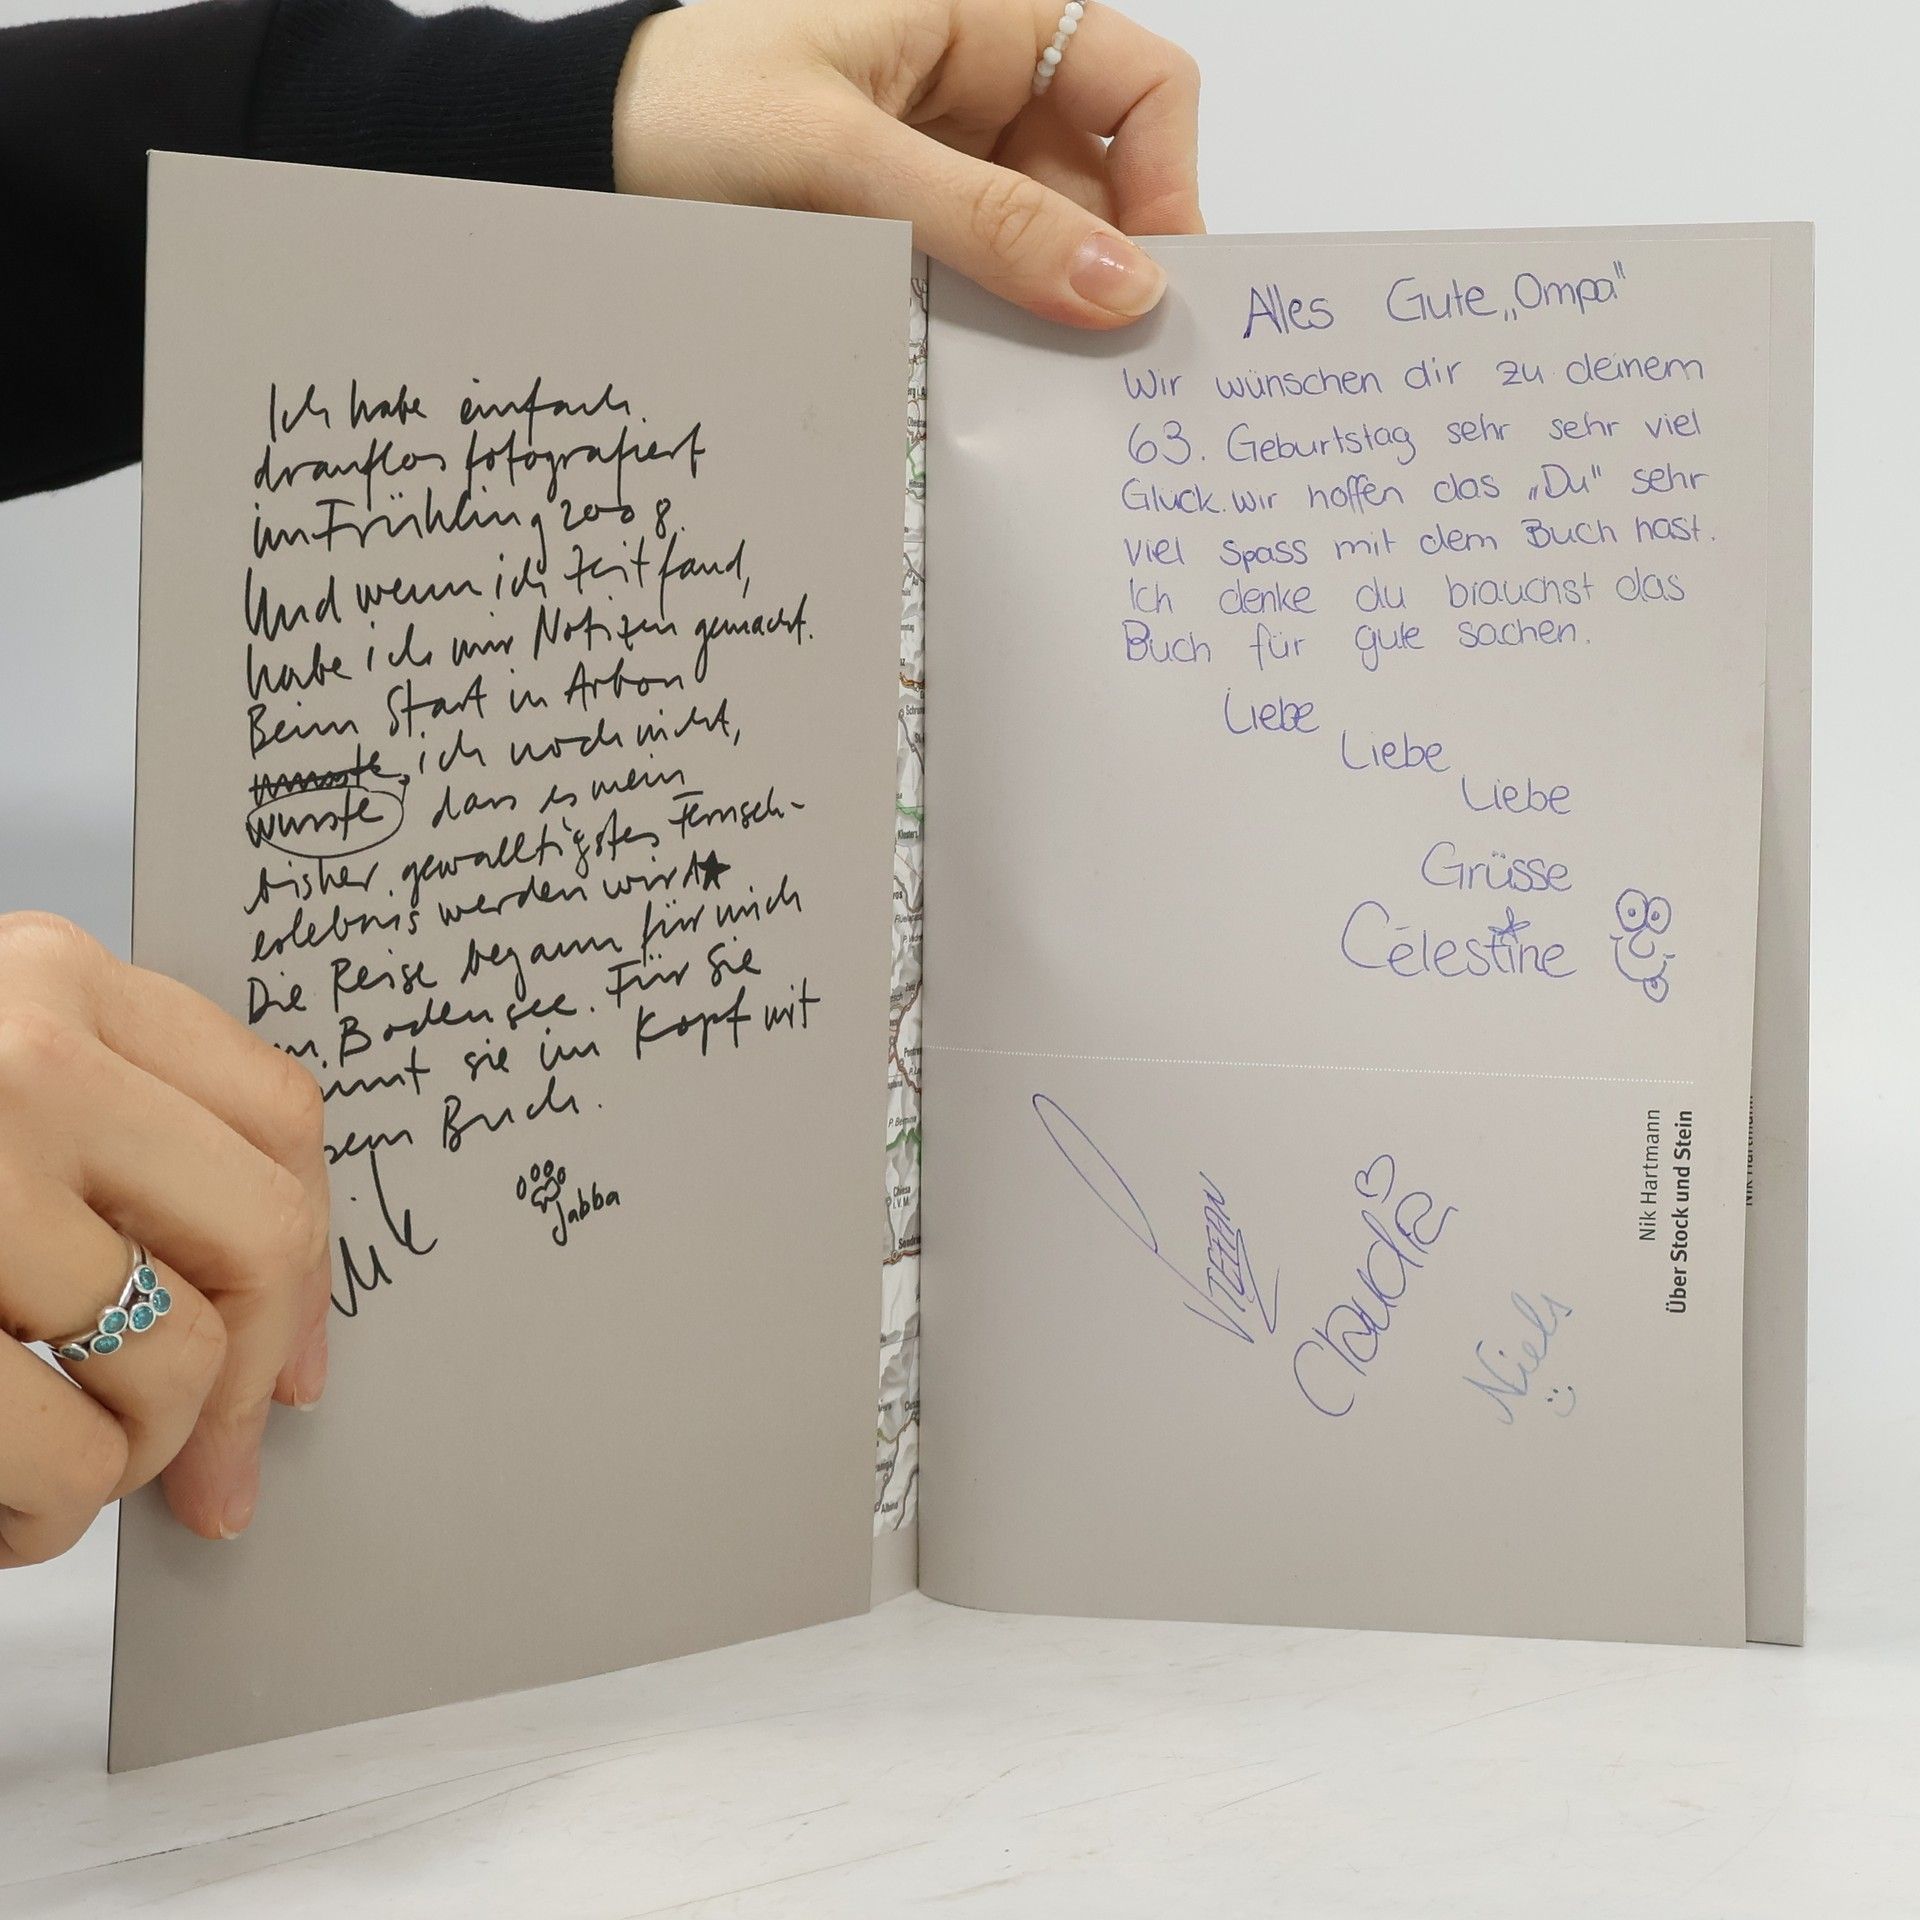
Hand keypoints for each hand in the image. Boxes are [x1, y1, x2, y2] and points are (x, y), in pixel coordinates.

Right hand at [0, 914, 328, 1564]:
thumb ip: (107, 1134)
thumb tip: (271, 1324)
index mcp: (52, 979)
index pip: (280, 1118)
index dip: (306, 1262)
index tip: (295, 1365)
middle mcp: (22, 1056)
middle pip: (256, 1236)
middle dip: (246, 1382)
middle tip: (213, 1467)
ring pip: (167, 1355)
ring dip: (132, 1457)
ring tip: (65, 1478)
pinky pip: (59, 1451)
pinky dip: (48, 1514)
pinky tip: (6, 1511)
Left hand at [614, 0, 1201, 325]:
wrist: (575, 162)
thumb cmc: (686, 113)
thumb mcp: (844, 159)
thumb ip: (989, 224)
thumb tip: (1124, 286)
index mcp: (983, 20)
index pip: (1139, 87)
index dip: (1169, 182)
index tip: (1155, 289)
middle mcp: (979, 89)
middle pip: (1100, 183)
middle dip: (1104, 269)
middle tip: (1104, 371)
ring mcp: (943, 165)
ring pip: (1044, 245)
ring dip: (1044, 311)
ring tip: (1034, 382)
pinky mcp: (905, 231)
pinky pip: (982, 281)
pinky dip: (989, 328)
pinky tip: (977, 372)